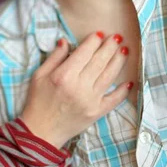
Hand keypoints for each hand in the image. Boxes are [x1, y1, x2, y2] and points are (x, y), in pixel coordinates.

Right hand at [21, 33, 130, 148]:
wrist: (40, 132)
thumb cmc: (37, 102)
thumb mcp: (39, 76)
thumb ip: (54, 57)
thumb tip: (65, 41)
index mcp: (64, 75)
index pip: (84, 53)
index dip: (93, 41)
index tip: (99, 34)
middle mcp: (79, 86)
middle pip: (99, 61)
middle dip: (109, 47)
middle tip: (117, 36)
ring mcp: (90, 100)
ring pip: (109, 76)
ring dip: (118, 61)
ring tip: (124, 50)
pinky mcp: (96, 113)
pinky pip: (114, 100)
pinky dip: (122, 91)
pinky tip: (128, 81)